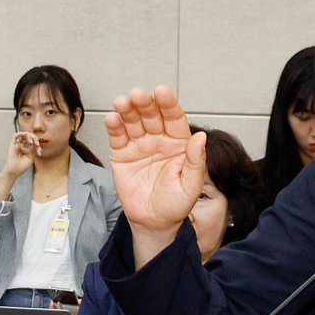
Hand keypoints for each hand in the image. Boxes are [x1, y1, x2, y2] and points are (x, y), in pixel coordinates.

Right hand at [0, 131, 39, 198]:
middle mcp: (21, 146)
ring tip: (31, 142)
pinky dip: (21, 133)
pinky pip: (15, 136)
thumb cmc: (22, 166)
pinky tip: (26, 134)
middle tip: (37, 144)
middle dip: (34, 139)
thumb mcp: (30, 157)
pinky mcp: (12, 144)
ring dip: (29, 136)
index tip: (39, 152)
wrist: (14, 170)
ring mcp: (17, 145)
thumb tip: (32, 142)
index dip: (37, 145)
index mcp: (26, 149)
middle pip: (28, 137)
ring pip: (22, 135)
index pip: (33, 142)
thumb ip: (32, 149)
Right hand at [104, 86, 207, 263]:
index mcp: (178, 143)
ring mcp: (139, 145)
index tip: (162, 92)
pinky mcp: (122, 155)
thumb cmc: (176, 204)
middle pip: (151, 115)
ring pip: (133, 121)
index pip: (174, 118)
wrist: (154, 223)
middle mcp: (159, 139)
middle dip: (144, 103)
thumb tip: (201, 138)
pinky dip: (114, 126)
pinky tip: (112, 118)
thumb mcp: (191, 186)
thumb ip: (195, 162)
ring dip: (127, 110)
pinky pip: (118, 137)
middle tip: (138, 95)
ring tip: (122, 102)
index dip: (168, 104)